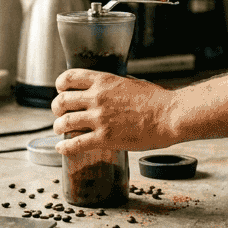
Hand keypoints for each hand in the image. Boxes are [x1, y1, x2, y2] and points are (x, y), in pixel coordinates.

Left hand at [51, 69, 178, 156]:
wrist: (170, 116)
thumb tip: (108, 90)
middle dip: (57, 109)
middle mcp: (97, 97)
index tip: (61, 91)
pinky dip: (64, 147)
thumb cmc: (157, 100)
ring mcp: (99, 118)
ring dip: (59, 128)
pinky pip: (75, 143)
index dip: (60, 85)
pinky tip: (62, 149)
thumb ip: (114, 86)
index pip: (69, 78)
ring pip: (64, 122)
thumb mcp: (131, 83)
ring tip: (61, 132)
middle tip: (59, 115)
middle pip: (62, 101)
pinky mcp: (104, 138)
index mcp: (104, 81)